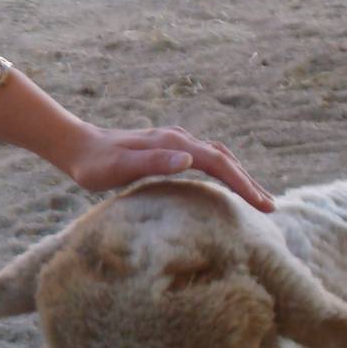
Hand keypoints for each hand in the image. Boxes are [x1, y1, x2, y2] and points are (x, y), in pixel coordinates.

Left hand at [61, 121, 273, 212]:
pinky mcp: (168, 149)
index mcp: (173, 145)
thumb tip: (189, 160)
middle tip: (270, 208)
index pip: (218, 164)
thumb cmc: (93, 164)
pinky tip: (225, 185)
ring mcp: (174, 143)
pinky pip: (205, 159)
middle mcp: (178, 140)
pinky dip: (223, 171)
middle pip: (224, 158)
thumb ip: (152, 163)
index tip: (262, 205)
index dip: (242, 184)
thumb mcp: (118, 168)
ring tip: (256, 198)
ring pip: (218, 156)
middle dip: (248, 182)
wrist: (76, 146)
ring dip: (239, 175)